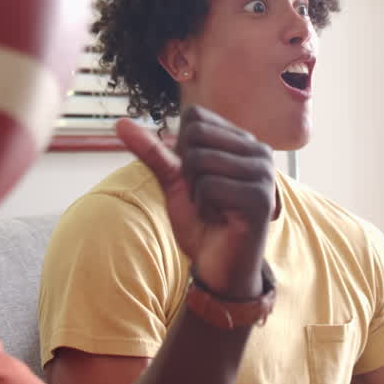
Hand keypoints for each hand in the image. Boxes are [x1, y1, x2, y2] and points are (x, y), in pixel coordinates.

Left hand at [115, 106, 275, 298]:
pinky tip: (221, 220)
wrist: (218, 267)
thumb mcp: (173, 180)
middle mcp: (260, 150)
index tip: (198, 178)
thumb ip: (152, 150)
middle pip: (195, 134)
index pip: (195, 116)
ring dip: (195, 191)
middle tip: (205, 196)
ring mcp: (264, 173)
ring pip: (199, 160)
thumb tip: (120, 123)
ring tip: (213, 208)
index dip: (183, 149)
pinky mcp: (260, 197)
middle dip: (187, 169)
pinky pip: (209, 186)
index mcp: (243, 140)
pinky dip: (203, 207)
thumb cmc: (201, 223)